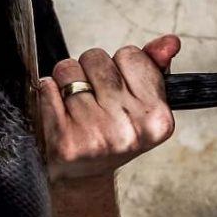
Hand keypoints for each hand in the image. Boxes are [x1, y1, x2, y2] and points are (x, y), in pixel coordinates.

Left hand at [39, 35, 180, 184]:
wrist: (81, 175)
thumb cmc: (109, 133)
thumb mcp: (140, 103)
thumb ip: (154, 67)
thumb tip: (170, 42)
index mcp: (158, 117)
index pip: (131, 54)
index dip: (118, 67)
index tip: (116, 91)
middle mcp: (130, 129)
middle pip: (96, 57)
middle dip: (89, 72)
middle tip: (92, 100)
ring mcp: (97, 136)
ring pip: (68, 70)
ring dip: (65, 82)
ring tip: (75, 108)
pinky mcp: (65, 141)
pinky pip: (46, 88)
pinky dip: (46, 93)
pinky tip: (56, 112)